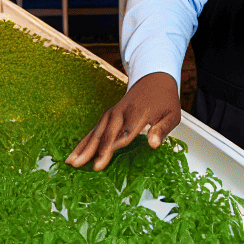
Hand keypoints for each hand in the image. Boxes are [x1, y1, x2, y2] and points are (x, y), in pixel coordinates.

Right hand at [65, 72, 180, 170]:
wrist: (155, 78)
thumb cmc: (165, 100)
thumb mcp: (172, 114)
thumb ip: (162, 129)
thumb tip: (153, 145)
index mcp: (139, 114)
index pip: (123, 134)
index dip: (110, 149)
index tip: (100, 163)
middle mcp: (122, 113)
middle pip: (105, 134)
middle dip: (92, 150)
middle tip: (79, 165)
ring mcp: (113, 113)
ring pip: (96, 131)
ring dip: (83, 147)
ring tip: (71, 162)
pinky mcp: (108, 115)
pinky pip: (95, 129)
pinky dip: (84, 141)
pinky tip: (75, 154)